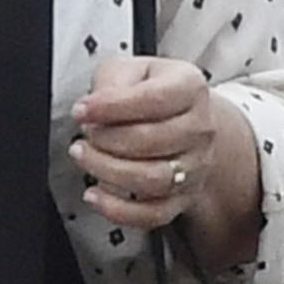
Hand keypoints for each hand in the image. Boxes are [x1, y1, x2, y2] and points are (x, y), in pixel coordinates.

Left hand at [74, 56, 262, 268]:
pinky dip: (119, 209)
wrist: (185, 123)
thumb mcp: (132, 69)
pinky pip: (153, 214)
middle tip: (86, 132)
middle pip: (152, 141)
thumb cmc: (153, 95)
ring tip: (84, 156)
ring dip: (108, 170)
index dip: (112, 106)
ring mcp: (195, 168)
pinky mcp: (183, 198)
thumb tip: (93, 110)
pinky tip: (96, 194)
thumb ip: (113, 81)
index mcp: (190, 89)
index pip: (154, 99)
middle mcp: (200, 130)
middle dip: (106, 137)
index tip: (82, 109)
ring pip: (152, 180)